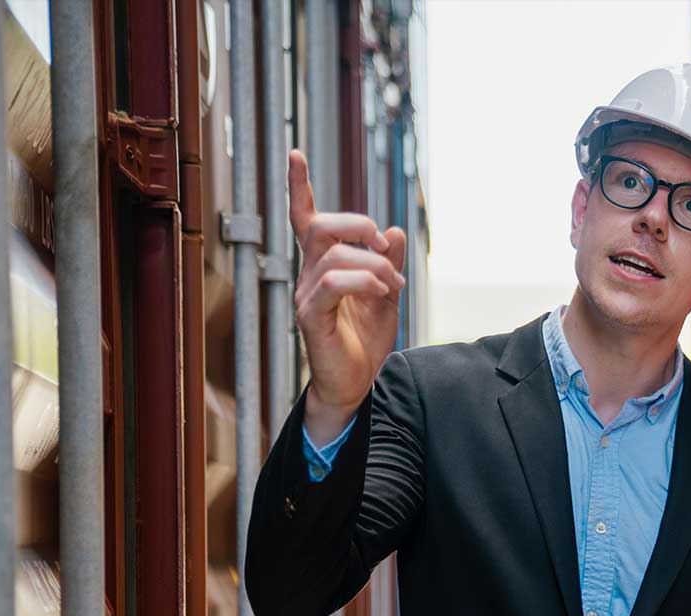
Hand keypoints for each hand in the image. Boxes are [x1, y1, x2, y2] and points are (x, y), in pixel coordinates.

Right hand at [288, 149, 407, 443]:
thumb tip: (396, 231)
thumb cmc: (364, 343)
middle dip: (358, 225)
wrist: (357, 387)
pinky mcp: (312, 318)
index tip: (294, 154)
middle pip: (320, 227)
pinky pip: (333, 284)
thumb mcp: (386, 295)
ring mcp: (307, 296)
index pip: (306, 220)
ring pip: (333, 255)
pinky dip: (364, 280)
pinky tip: (382, 291)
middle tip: (386, 247)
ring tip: (392, 284)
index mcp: (323, 267)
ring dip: (374, 263)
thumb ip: (389, 263)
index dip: (299, 188)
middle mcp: (309, 276)